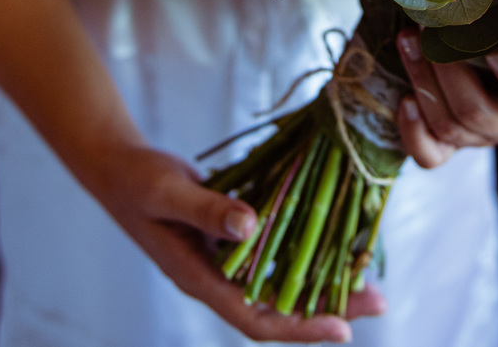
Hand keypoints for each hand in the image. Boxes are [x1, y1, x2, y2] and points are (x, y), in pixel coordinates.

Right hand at [86, 144, 386, 342]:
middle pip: (278, 308)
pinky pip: (274, 255)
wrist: (117, 166)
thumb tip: (250, 226)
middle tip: (379, 301)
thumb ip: (207, 209)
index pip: (255, 318)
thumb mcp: (169, 191)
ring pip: (281, 283)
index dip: (299, 327)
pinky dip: (304, 251)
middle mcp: (216, 278)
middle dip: (328, 308)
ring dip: (323, 281)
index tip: (343, 330)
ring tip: (368, 277)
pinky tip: (333, 241)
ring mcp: (224, 261)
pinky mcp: (232, 240)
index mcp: (198, 278)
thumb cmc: (137, 179)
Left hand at [394, 28, 497, 168]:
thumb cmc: (495, 38)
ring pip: (450, 126)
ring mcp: (478, 141)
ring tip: (407, 42)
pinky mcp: (447, 151)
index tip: (494, 49)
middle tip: (429, 31)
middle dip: (449, 70)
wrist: (464, 63)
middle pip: (479, 113)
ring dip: (423, 81)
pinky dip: (413, 130)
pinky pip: (429, 156)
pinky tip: (405, 100)